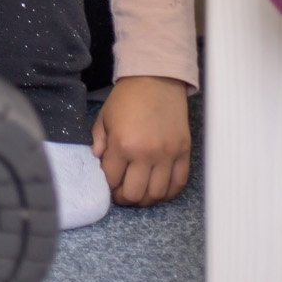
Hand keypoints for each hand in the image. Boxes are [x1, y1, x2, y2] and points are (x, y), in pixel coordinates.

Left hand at [92, 75, 190, 206]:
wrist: (156, 81)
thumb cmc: (127, 99)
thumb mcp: (104, 118)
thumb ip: (98, 143)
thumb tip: (98, 163)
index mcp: (122, 145)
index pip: (112, 180)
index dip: (108, 187)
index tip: (108, 185)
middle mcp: (146, 154)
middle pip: (135, 194)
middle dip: (124, 198)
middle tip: (121, 194)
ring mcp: (167, 155)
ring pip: (157, 194)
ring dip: (146, 200)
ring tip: (139, 193)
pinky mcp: (183, 153)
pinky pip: (178, 184)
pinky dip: (168, 192)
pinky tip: (158, 189)